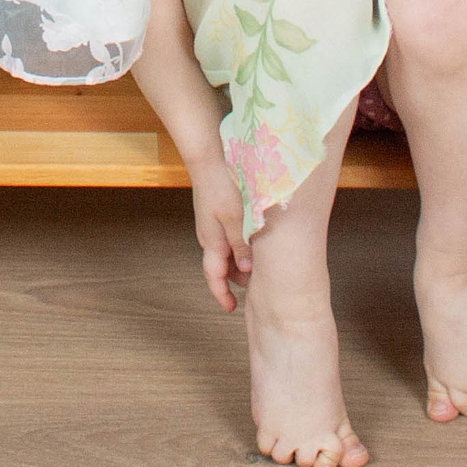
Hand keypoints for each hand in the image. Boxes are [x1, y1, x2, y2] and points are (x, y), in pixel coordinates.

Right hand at [190, 166, 251, 313]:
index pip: (214, 277)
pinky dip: (237, 246)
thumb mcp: (236, 218)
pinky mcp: (214, 215)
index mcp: (212, 241)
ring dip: (239, 261)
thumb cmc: (221, 185)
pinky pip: (225, 239)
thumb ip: (241, 245)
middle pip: (221, 267)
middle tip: (256, 284)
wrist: (207, 158)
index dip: (222, 295)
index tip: (232, 308)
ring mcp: (210, 225)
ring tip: (259, 262)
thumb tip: (247, 270)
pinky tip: (251, 239)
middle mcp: (208, 236)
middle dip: (237, 279)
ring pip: (225, 253)